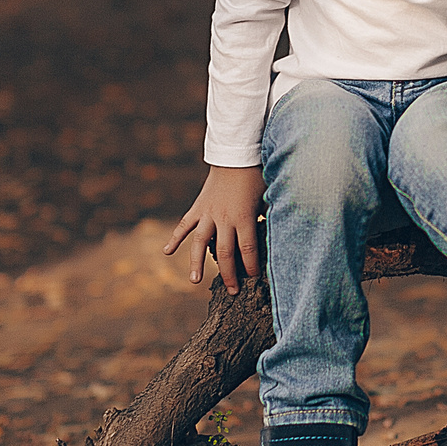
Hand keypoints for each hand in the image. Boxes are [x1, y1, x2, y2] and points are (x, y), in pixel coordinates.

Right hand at [166, 165, 264, 294]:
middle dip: (229, 274)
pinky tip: (167, 251)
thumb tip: (279, 235)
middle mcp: (224, 218)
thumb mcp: (269, 196)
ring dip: (196, 263)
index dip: (251, 266)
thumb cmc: (257, 175)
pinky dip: (174, 238)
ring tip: (195, 281)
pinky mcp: (198, 207)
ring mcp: (208, 213)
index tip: (254, 278)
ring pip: (199, 243)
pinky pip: (184, 225)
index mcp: (244, 216)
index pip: (247, 249)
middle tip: (233, 291)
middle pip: (225, 253)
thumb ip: (270, 217)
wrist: (236, 154)